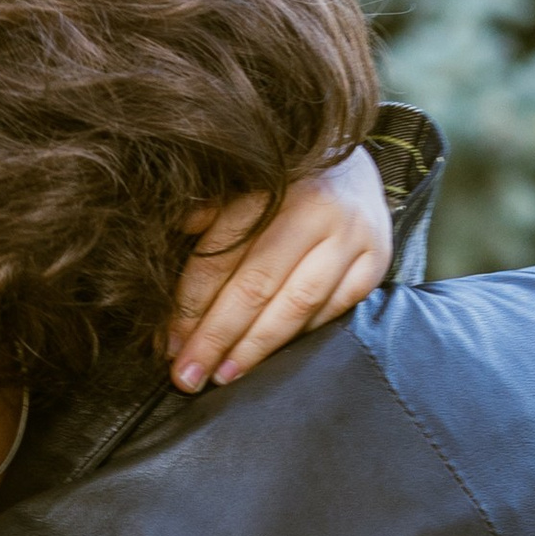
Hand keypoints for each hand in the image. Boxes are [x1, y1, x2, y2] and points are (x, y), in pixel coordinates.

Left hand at [170, 141, 391, 391]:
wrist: (352, 159)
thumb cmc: (282, 181)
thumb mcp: (241, 185)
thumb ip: (207, 219)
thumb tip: (159, 258)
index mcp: (270, 185)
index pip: (220, 256)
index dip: (189, 305)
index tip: (167, 344)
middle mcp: (314, 208)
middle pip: (255, 286)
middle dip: (214, 337)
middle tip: (186, 376)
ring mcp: (351, 236)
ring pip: (295, 305)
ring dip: (254, 347)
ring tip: (222, 376)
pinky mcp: (375, 260)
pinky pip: (332, 310)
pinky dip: (298, 337)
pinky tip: (269, 358)